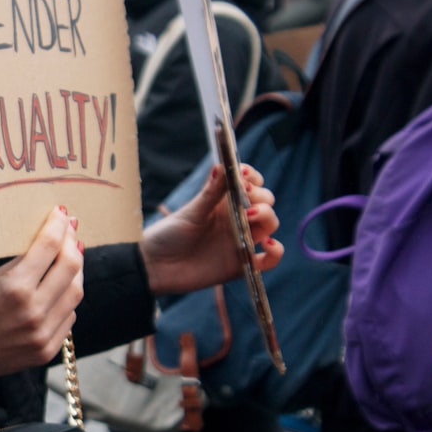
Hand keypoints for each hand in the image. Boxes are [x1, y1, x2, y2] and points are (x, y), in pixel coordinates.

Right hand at [0, 205, 83, 378]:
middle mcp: (33, 312)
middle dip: (72, 243)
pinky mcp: (46, 350)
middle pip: (71, 267)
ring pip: (76, 293)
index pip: (49, 246)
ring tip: (69, 257)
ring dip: (75, 271)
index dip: (58, 225)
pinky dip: (66, 299)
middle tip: (70, 232)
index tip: (61, 213)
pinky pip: (68, 317)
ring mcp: (42, 334)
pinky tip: (58, 289)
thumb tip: (48, 240)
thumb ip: (21, 263)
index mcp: (14, 289)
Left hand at [139, 164, 283, 295]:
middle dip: (261, 197)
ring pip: (270, 225)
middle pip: (266, 202)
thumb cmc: (169, 235)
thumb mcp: (191, 211)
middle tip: (246, 197)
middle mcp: (237, 219)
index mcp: (224, 202)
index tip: (243, 175)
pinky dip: (276, 253)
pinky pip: (269, 260)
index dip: (253, 177)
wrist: (155, 267)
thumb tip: (222, 165)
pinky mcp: (242, 264)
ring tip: (250, 215)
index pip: (251, 184)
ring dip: (267, 217)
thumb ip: (211, 192)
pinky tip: (268, 245)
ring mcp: (241, 241)